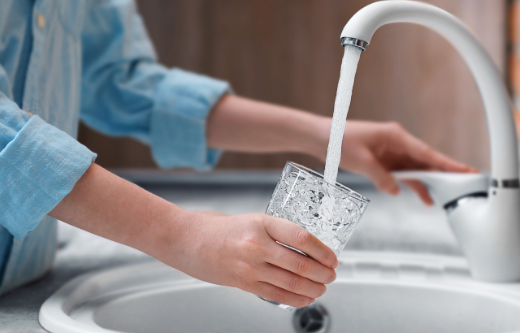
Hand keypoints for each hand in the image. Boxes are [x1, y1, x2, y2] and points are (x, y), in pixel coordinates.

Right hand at [162, 211, 337, 307]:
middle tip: (332, 275)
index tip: (333, 257)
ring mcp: (249, 266)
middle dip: (323, 273)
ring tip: (322, 287)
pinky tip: (306, 297)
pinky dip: (296, 299)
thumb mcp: (253, 220)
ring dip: (313, 288)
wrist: (186, 240)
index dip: (323, 251)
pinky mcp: (243, 283)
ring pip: (291, 283)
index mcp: (262, 223)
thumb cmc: (220, 228)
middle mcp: (257, 245)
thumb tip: (308, 247)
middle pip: (300, 264)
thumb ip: (278, 233)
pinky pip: (276, 295)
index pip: (302, 238)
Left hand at [339, 121, 476, 204]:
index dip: (447, 163)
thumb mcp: (361, 161)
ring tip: (446, 198)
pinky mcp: (386, 161)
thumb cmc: (339, 140)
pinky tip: (423, 197)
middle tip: (467, 181)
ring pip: (417, 169)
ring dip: (429, 183)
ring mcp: (393, 152)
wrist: (322, 138)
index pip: (426, 152)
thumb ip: (380, 177)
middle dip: (445, 172)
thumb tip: (396, 190)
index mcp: (396, 136)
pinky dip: (413, 185)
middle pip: (427, 160)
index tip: (465, 170)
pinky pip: (404, 174)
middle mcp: (398, 143)